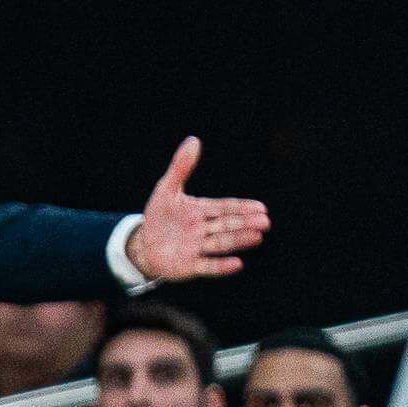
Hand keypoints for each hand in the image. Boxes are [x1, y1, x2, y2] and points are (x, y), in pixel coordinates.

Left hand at [126, 137, 270, 281]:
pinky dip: (221, 266)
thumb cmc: (159, 217)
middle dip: (245, 223)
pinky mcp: (189, 266)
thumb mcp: (166, 190)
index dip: (242, 207)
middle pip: (227, 225)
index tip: (260, 207)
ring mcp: (198, 249)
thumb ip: (181, 167)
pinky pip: (207, 266)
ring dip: (238, 240)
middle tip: (264, 221)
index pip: (225, 207)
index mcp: (201, 211)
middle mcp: (203, 230)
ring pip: (221, 243)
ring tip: (257, 237)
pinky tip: (237, 264)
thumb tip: (193, 140)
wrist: (143, 246)